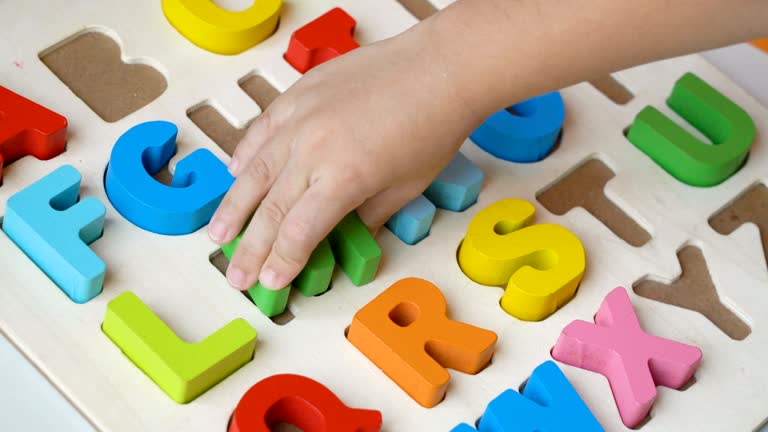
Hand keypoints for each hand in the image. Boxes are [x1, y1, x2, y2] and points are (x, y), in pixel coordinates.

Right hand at [208, 24, 480, 289]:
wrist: (439, 69)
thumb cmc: (432, 129)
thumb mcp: (405, 188)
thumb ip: (366, 216)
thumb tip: (343, 237)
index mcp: (343, 179)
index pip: (299, 233)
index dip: (281, 262)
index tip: (269, 282)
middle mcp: (313, 149)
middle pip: (270, 209)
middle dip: (250, 249)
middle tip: (234, 275)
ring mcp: (301, 118)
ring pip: (254, 169)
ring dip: (233, 206)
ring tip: (218, 233)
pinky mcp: (299, 93)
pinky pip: (262, 127)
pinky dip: (246, 152)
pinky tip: (234, 172)